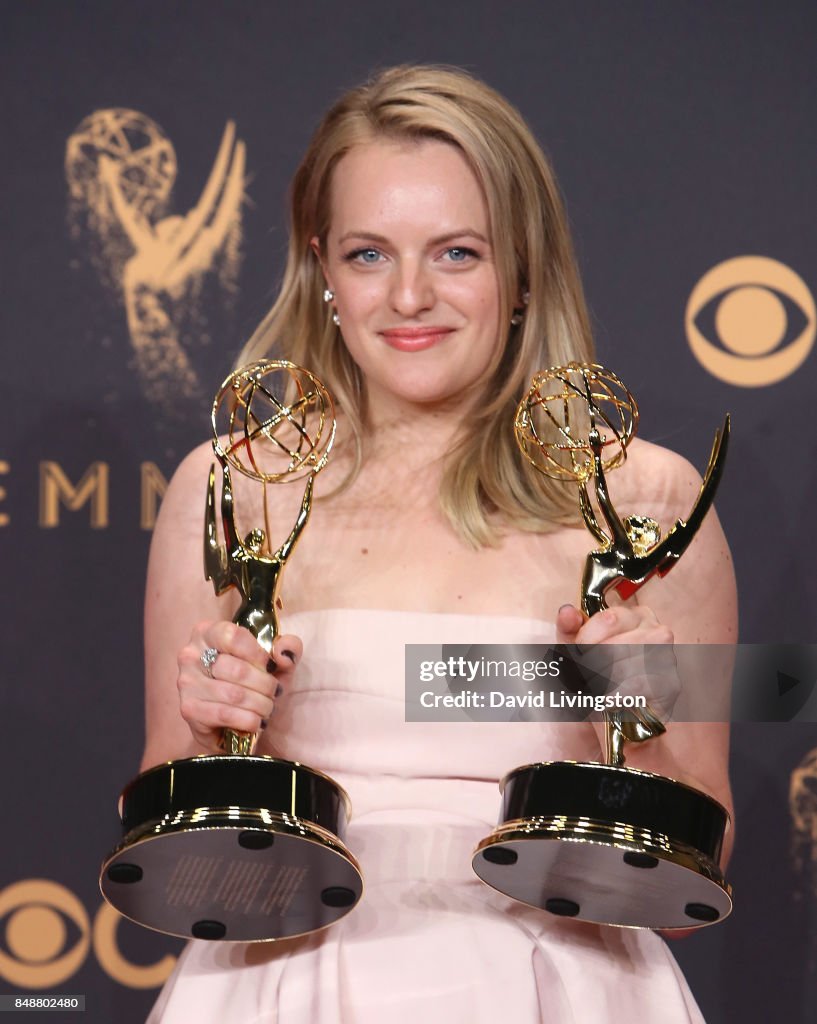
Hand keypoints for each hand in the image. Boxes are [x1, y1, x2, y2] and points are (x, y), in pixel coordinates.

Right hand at [176, 621, 301, 752]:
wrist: (232, 721)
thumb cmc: (253, 683)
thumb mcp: (275, 661)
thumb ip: (287, 648)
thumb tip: (283, 653)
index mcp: (208, 632)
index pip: (234, 636)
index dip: (258, 654)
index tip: (269, 666)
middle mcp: (191, 654)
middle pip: (238, 669)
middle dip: (265, 685)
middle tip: (274, 693)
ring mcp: (186, 682)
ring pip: (234, 694)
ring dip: (260, 705)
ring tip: (267, 708)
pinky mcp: (188, 709)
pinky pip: (226, 714)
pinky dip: (249, 721)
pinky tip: (256, 722)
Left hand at [555, 604, 679, 723]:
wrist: (621, 720)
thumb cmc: (602, 679)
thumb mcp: (579, 650)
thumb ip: (570, 628)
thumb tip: (566, 612)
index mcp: (636, 616)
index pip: (607, 619)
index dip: (585, 640)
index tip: (578, 654)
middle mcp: (657, 631)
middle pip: (613, 643)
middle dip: (590, 664)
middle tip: (584, 677)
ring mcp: (666, 657)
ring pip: (622, 666)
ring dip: (600, 683)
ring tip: (596, 690)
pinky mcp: (670, 684)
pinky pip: (633, 687)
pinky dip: (614, 697)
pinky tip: (609, 701)